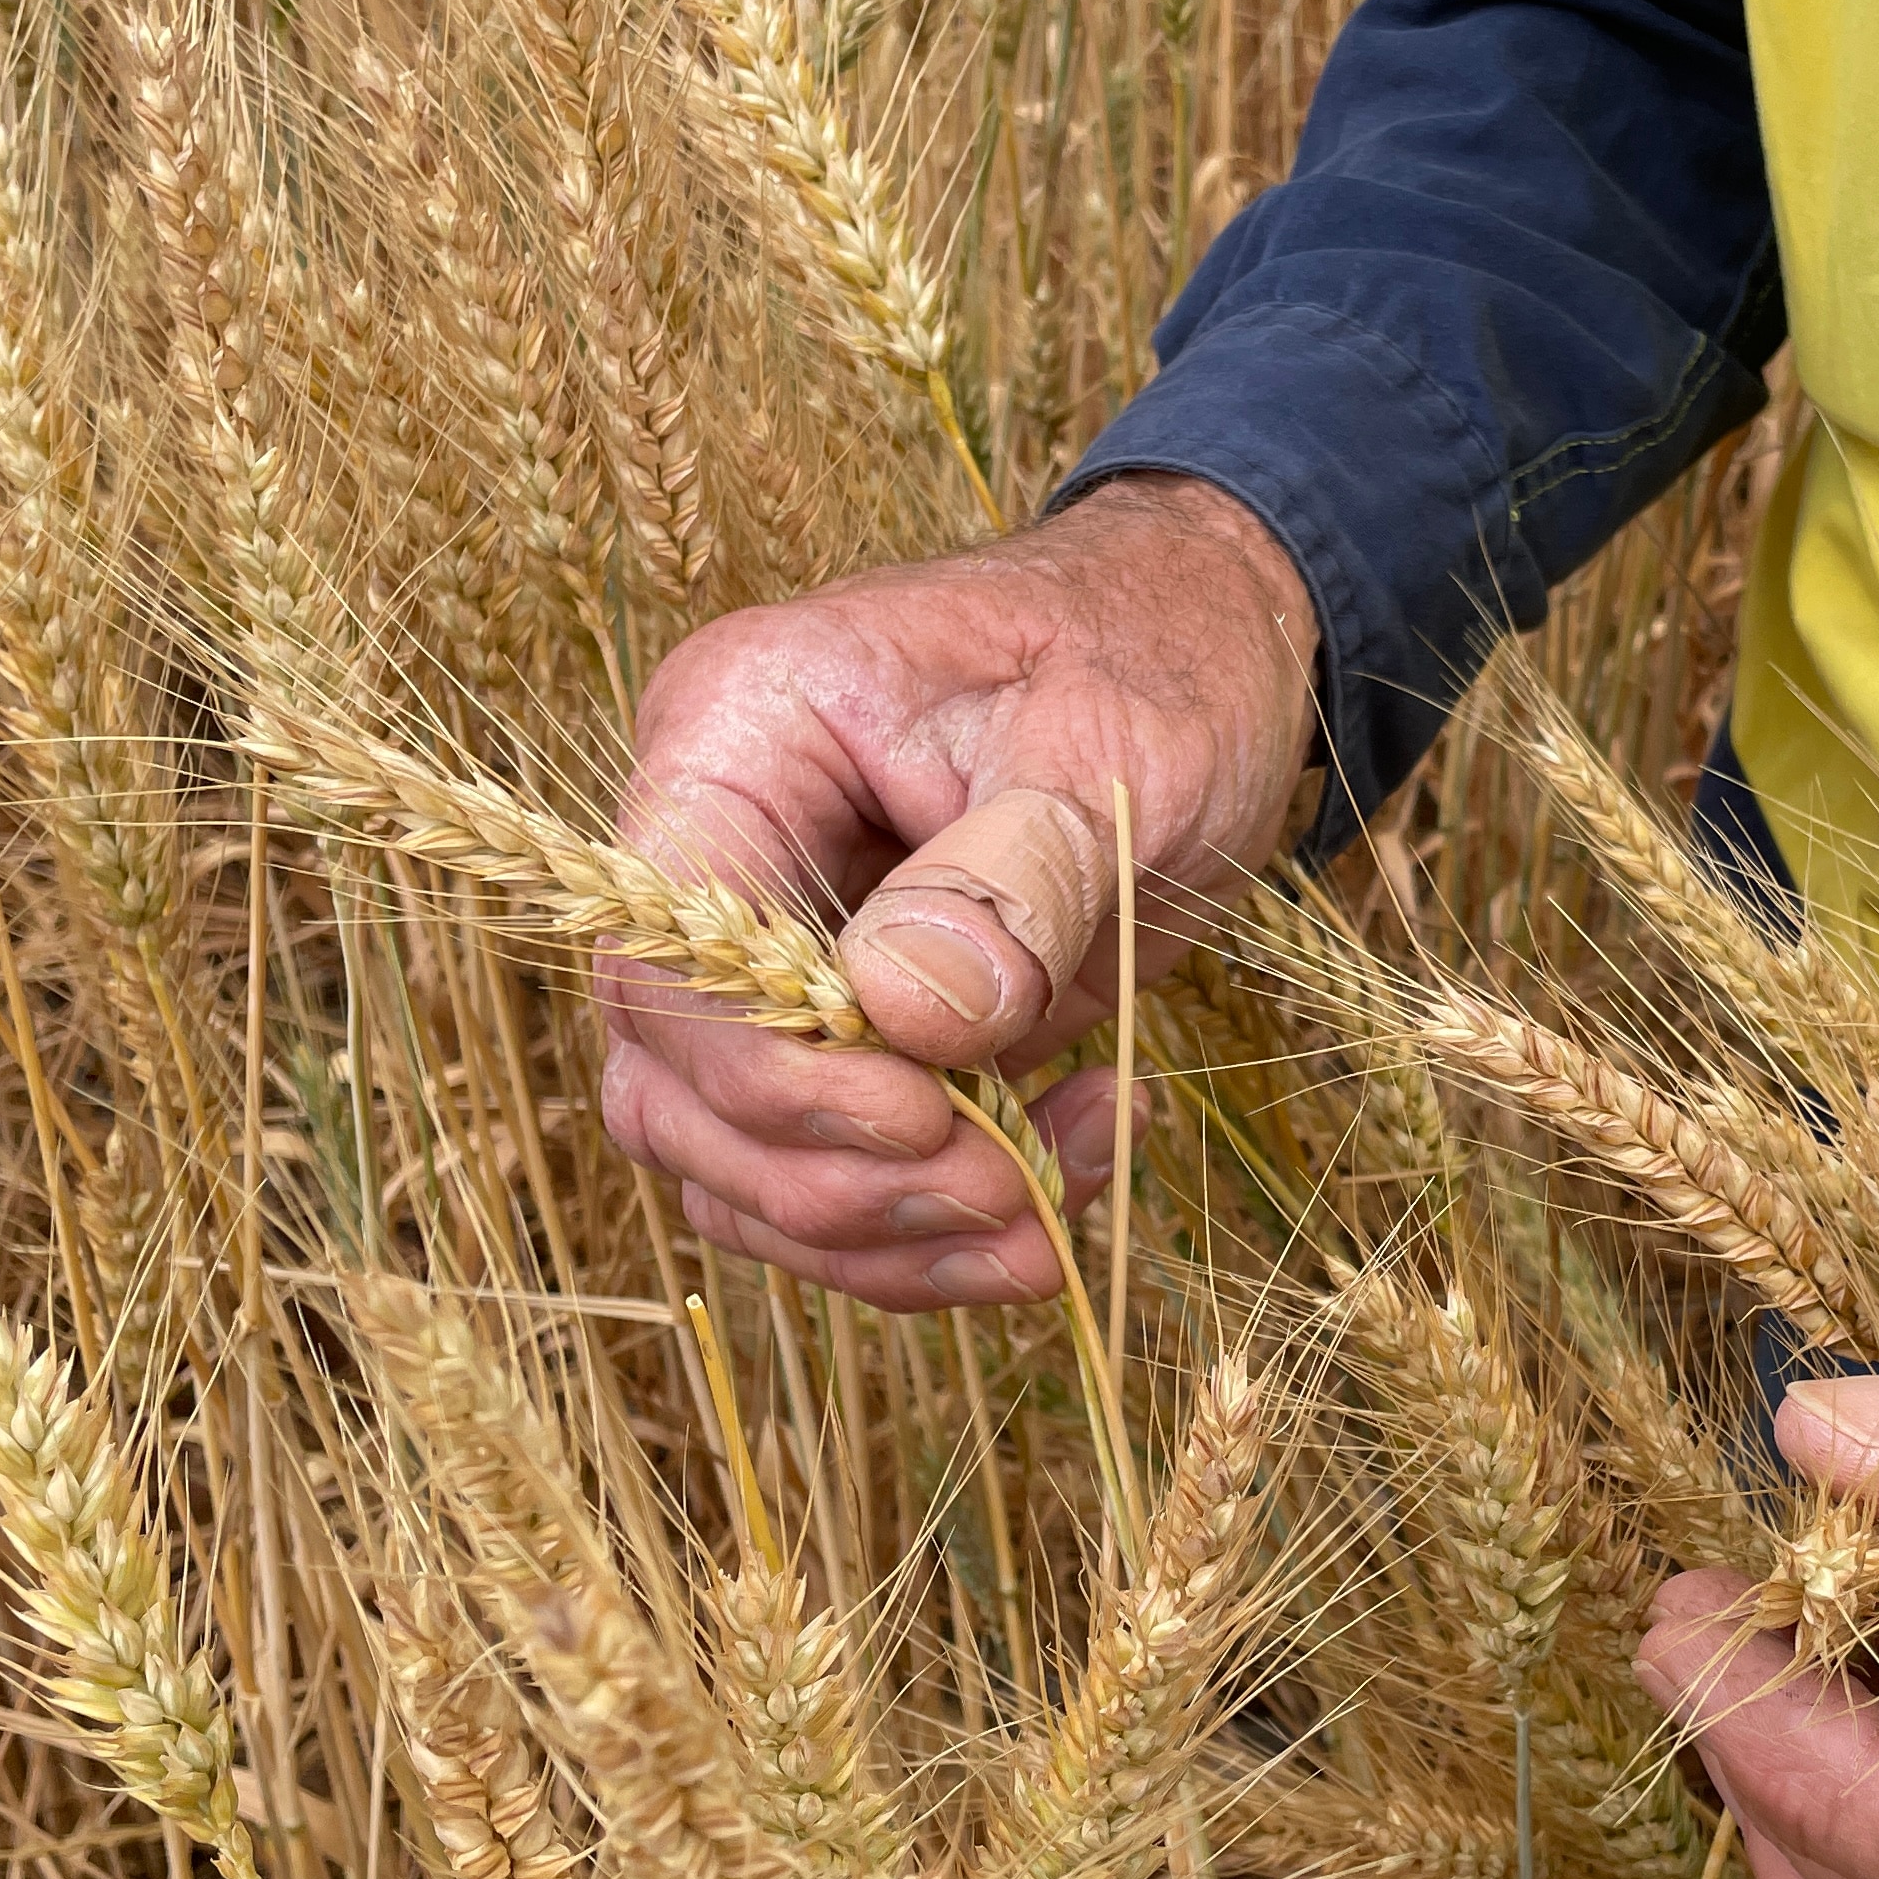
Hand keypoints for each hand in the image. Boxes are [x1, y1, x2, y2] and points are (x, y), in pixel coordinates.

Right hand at [595, 476, 1317, 1309]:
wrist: (1213, 647)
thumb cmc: (1157, 656)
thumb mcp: (1112, 746)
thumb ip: (1011, 879)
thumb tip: (906, 1020)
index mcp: (738, 733)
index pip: (665, 956)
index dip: (773, 1075)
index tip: (928, 1123)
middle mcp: (721, 848)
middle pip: (676, 1086)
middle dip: (838, 1179)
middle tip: (1011, 1197)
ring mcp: (772, 953)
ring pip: (741, 1164)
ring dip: (889, 1231)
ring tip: (1053, 1209)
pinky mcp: (846, 1035)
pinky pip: (831, 1175)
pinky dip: (932, 1225)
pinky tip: (1063, 1175)